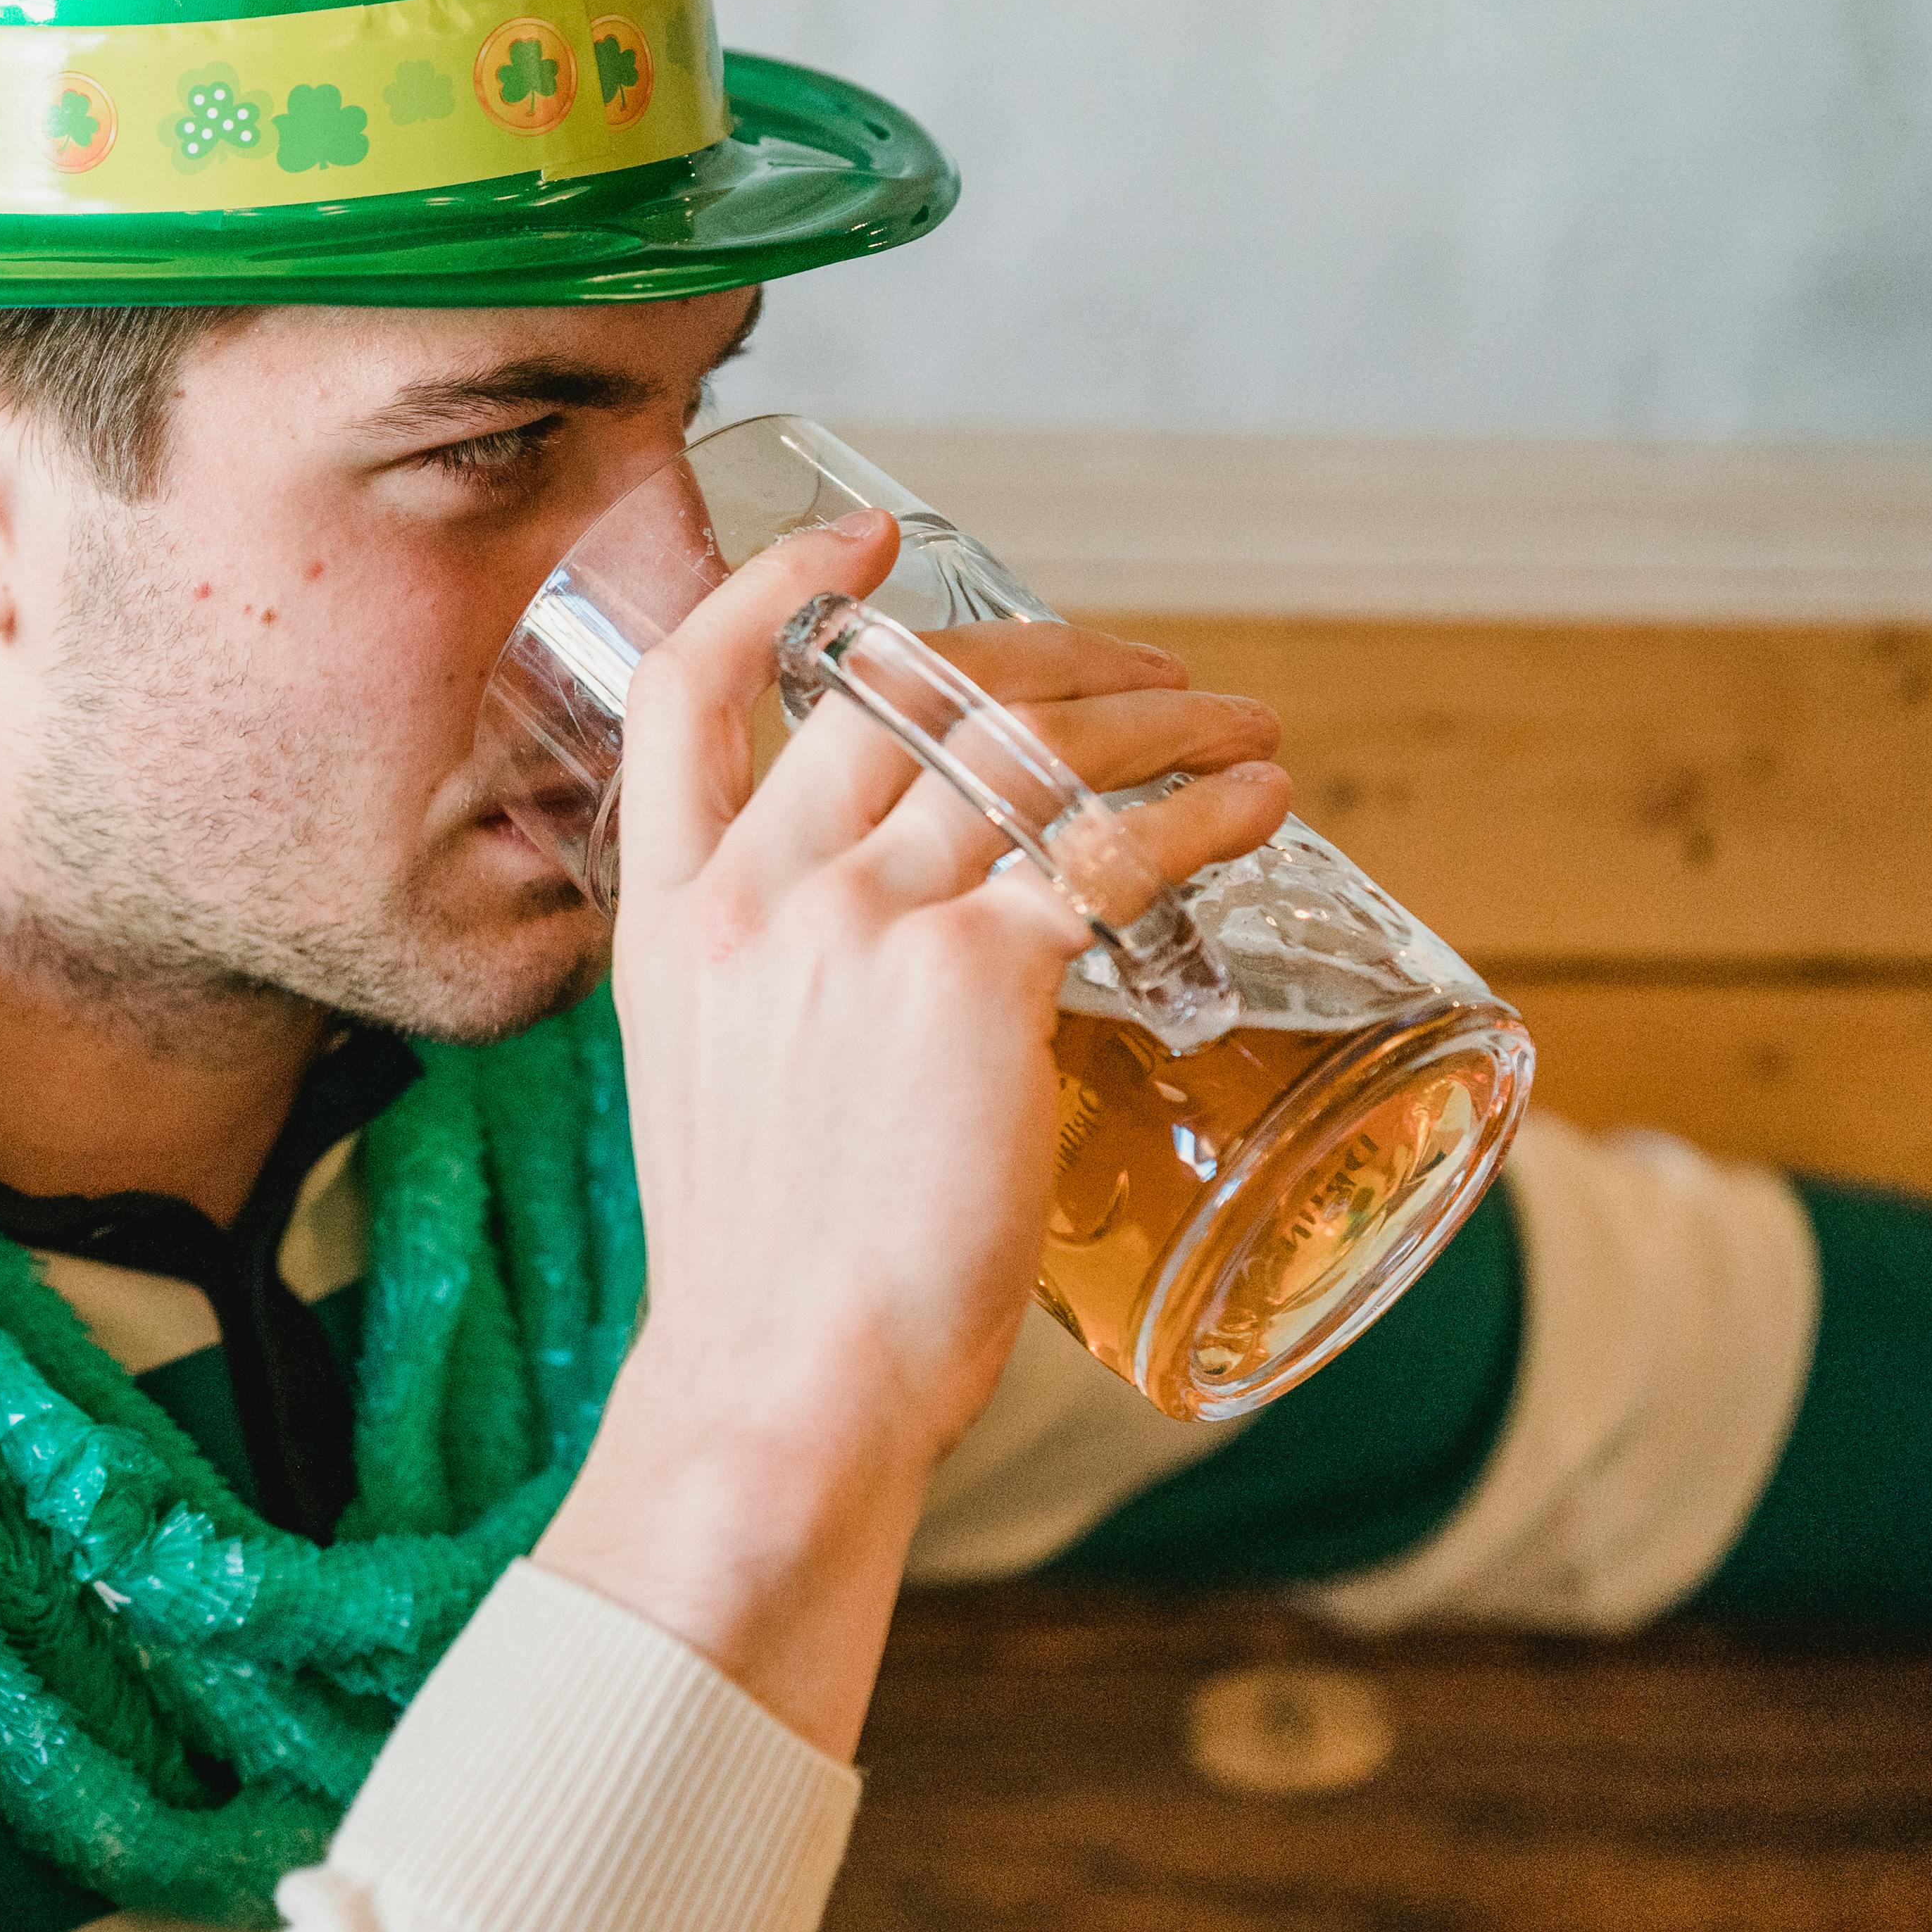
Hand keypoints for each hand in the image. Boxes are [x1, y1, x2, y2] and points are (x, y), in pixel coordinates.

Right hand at [531, 511, 1291, 1753]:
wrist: (785, 1382)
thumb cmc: (768, 1282)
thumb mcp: (714, 1098)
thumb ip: (778, 1010)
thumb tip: (889, 997)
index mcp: (672, 922)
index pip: (687, 695)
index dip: (773, 594)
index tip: (862, 549)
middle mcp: (757, 895)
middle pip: (900, 696)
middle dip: (1042, 655)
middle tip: (1139, 667)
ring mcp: (861, 925)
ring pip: (1026, 752)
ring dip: (1156, 717)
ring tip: (1238, 724)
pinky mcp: (974, 980)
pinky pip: (1110, 853)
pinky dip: (1202, 814)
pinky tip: (1259, 806)